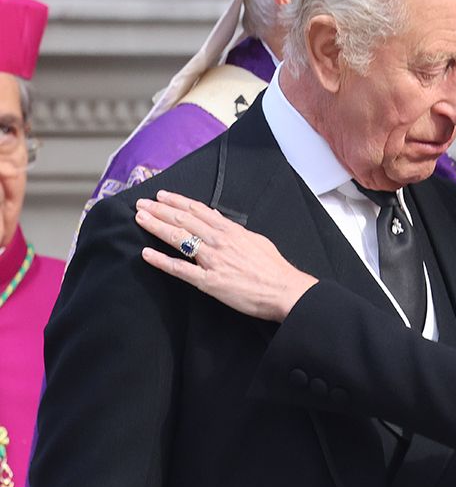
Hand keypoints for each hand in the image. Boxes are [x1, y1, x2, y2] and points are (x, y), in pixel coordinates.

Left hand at [135, 190, 316, 321]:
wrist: (285, 291)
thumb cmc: (274, 269)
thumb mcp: (257, 241)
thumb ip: (236, 231)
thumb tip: (222, 222)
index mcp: (231, 231)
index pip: (198, 210)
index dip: (177, 201)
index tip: (162, 196)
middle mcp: (218, 242)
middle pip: (183, 220)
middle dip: (159, 209)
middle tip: (141, 203)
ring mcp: (212, 260)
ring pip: (178, 238)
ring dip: (156, 226)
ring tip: (140, 218)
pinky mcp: (209, 281)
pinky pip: (180, 269)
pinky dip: (161, 260)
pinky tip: (146, 254)